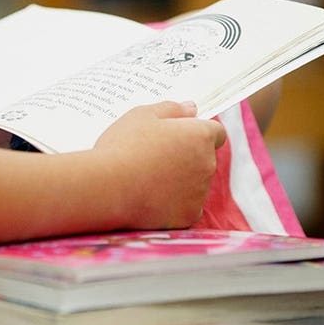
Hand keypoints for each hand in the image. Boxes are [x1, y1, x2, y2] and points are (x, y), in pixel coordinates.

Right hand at [93, 101, 225, 228]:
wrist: (107, 187)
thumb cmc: (122, 147)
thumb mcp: (142, 115)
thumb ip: (172, 109)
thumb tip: (191, 108)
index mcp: (200, 135)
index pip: (216, 133)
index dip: (198, 134)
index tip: (179, 137)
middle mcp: (208, 164)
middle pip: (204, 160)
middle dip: (186, 159)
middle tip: (154, 159)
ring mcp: (200, 192)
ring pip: (194, 185)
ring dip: (180, 182)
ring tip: (146, 180)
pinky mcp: (188, 216)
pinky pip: (186, 209)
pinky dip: (174, 206)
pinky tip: (150, 200)